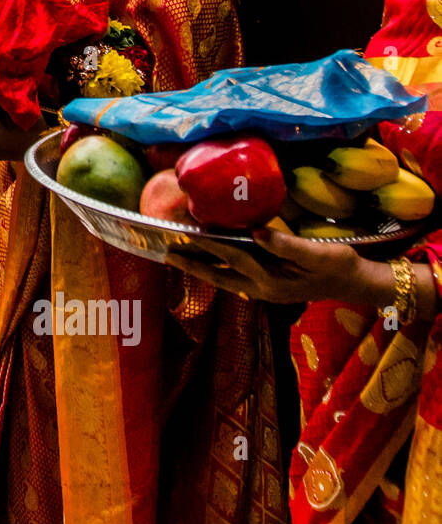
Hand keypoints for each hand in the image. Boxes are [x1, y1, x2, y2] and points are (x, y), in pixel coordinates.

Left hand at [164, 228, 392, 308]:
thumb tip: (256, 232)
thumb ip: (285, 245)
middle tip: (167, 254)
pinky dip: (219, 270)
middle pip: (218, 276)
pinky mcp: (268, 289)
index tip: (186, 233)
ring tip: (179, 258)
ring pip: (224, 280)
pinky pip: (235, 279)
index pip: (232, 257)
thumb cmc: (338, 265)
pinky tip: (210, 263)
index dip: (209, 243)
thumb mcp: (316, 253)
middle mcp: (261, 289)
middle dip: (193, 264)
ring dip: (202, 268)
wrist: (356, 284)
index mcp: (270, 280)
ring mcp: (263, 291)